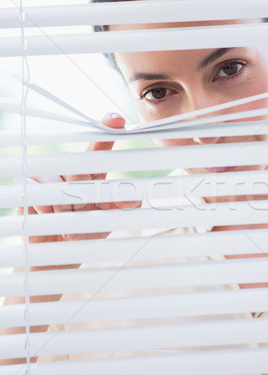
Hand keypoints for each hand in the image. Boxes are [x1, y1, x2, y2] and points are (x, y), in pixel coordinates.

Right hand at [15, 112, 140, 270]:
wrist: (55, 255)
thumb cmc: (83, 232)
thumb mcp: (105, 220)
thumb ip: (120, 207)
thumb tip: (135, 198)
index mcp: (90, 173)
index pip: (99, 146)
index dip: (106, 130)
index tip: (115, 119)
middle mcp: (68, 169)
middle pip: (77, 167)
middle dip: (82, 192)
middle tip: (85, 210)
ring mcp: (45, 175)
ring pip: (57, 181)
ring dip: (65, 206)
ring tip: (70, 223)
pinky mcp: (25, 185)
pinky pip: (37, 190)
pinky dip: (47, 208)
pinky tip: (51, 220)